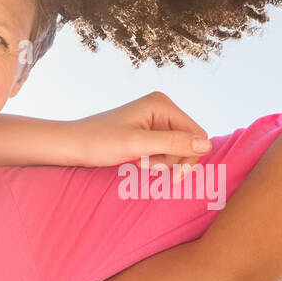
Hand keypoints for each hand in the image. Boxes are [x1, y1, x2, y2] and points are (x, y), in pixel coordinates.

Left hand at [80, 92, 211, 179]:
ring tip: (138, 161)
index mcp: (162, 103)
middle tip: (147, 165)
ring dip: (162, 163)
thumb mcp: (138, 145)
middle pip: (190, 143)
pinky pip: (166, 151)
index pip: (198, 134)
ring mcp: (156, 119)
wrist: (73, 145)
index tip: (173, 177)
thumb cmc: (99, 142)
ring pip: (178, 150)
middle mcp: (162, 107)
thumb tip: (207, 145)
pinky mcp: (149, 132)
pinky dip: (155, 161)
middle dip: (172, 160)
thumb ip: (173, 144)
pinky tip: (137, 161)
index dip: (190, 157)